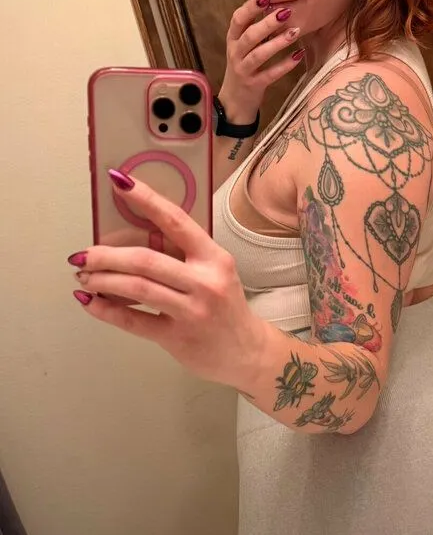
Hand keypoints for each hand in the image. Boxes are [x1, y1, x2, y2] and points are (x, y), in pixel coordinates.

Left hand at [69, 170, 264, 384]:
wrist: (247, 352)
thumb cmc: (225, 307)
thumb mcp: (215, 273)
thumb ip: (184, 255)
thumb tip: (134, 237)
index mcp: (214, 258)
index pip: (176, 221)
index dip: (146, 200)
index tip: (119, 182)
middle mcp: (205, 282)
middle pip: (146, 260)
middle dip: (106, 255)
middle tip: (82, 254)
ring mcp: (192, 311)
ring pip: (137, 287)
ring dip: (102, 279)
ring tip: (84, 276)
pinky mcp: (177, 337)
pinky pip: (133, 320)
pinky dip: (106, 310)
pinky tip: (89, 302)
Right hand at [219, 0, 305, 119]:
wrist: (234, 100)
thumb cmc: (244, 66)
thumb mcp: (243, 46)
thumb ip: (255, 28)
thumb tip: (274, 4)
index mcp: (233, 39)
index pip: (238, 19)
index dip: (250, 7)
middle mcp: (235, 53)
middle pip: (250, 35)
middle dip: (268, 23)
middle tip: (286, 12)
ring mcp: (243, 70)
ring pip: (259, 54)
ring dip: (278, 43)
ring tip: (295, 32)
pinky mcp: (253, 85)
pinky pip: (270, 74)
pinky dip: (284, 65)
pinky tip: (298, 56)